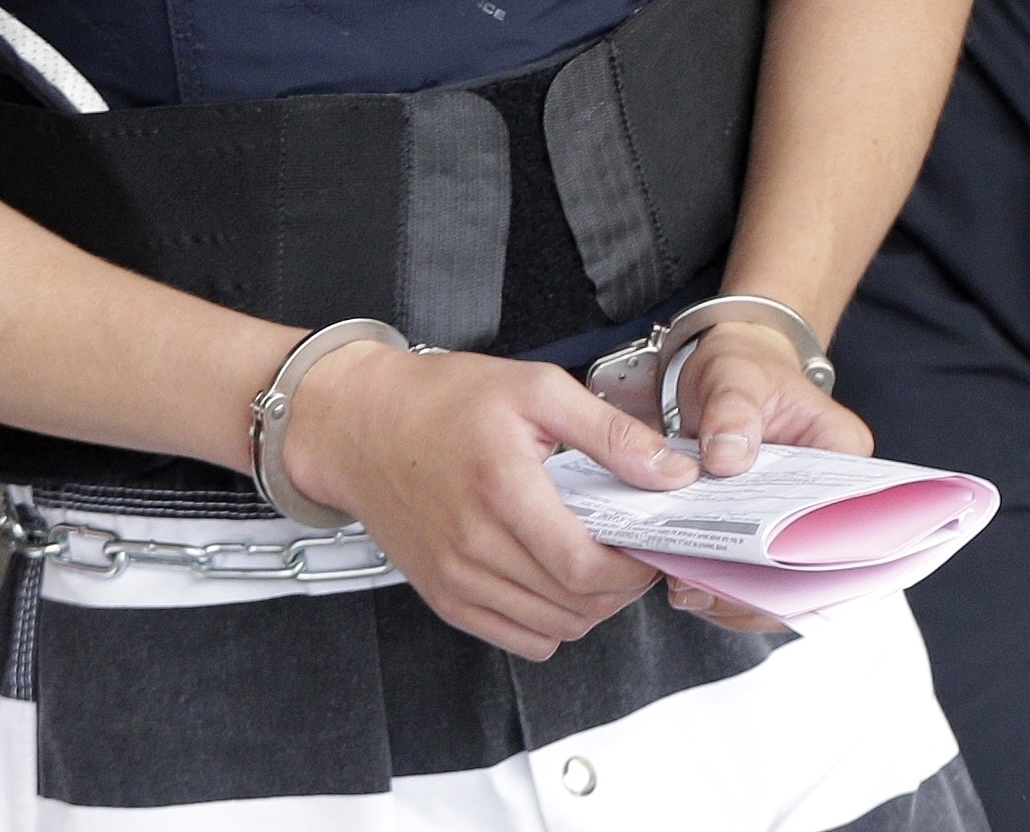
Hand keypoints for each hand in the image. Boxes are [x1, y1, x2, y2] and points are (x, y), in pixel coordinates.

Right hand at [279, 342, 693, 659]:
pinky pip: (518, 640)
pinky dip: (550, 622)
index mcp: (502, 488)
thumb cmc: (441, 400)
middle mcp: (474, 545)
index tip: (646, 543)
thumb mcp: (534, 388)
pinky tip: (552, 577)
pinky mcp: (444, 598)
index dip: (632, 568)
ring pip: (553, 630)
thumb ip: (609, 432)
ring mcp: (456, 579)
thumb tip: (670, 473)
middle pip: (576, 606)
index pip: (586, 567)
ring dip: (588, 606)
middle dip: (619, 586)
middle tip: (628, 548)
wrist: (359, 424)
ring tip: (591, 559)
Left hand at [659, 320, 873, 632]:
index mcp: (844, 456)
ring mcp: (796, 525)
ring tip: (684, 587)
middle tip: (702, 587)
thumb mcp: (735, 373)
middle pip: (811, 570)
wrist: (724, 372)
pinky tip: (682, 578)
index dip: (803, 561)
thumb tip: (728, 457)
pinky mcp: (763, 538)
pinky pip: (750, 577)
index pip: (844, 526)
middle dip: (758, 591)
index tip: (753, 569)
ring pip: (779, 585)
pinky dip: (717, 584)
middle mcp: (830, 502)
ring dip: (733, 595)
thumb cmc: (742, 368)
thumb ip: (733, 409)